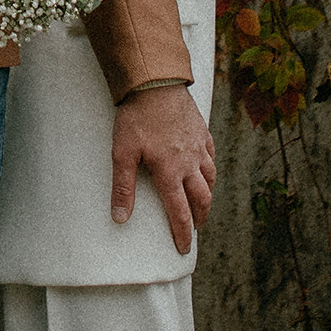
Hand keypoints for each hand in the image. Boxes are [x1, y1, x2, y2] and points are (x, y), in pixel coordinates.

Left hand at [111, 86, 214, 257]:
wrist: (155, 81)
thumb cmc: (135, 117)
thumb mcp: (122, 153)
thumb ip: (123, 187)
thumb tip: (120, 219)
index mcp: (170, 172)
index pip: (180, 212)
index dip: (183, 233)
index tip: (185, 249)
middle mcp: (189, 163)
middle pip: (201, 198)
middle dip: (200, 217)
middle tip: (196, 228)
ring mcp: (198, 146)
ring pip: (210, 177)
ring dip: (207, 194)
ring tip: (202, 202)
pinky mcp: (201, 130)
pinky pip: (211, 154)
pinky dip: (210, 167)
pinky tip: (205, 168)